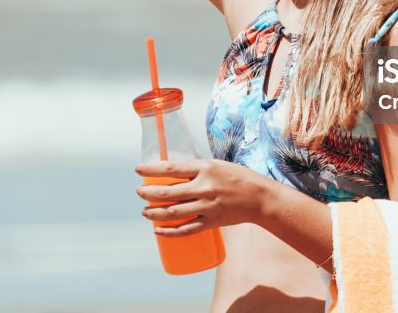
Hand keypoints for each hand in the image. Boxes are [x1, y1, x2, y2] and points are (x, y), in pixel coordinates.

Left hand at [135, 158, 268, 236]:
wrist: (259, 198)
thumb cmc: (237, 177)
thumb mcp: (216, 165)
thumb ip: (196, 169)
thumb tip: (171, 171)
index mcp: (205, 168)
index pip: (171, 168)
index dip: (151, 169)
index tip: (138, 170)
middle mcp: (204, 187)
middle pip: (167, 192)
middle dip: (148, 193)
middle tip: (139, 193)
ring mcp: (207, 206)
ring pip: (173, 212)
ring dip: (154, 213)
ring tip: (145, 212)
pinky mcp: (211, 222)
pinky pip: (186, 229)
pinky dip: (169, 232)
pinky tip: (158, 231)